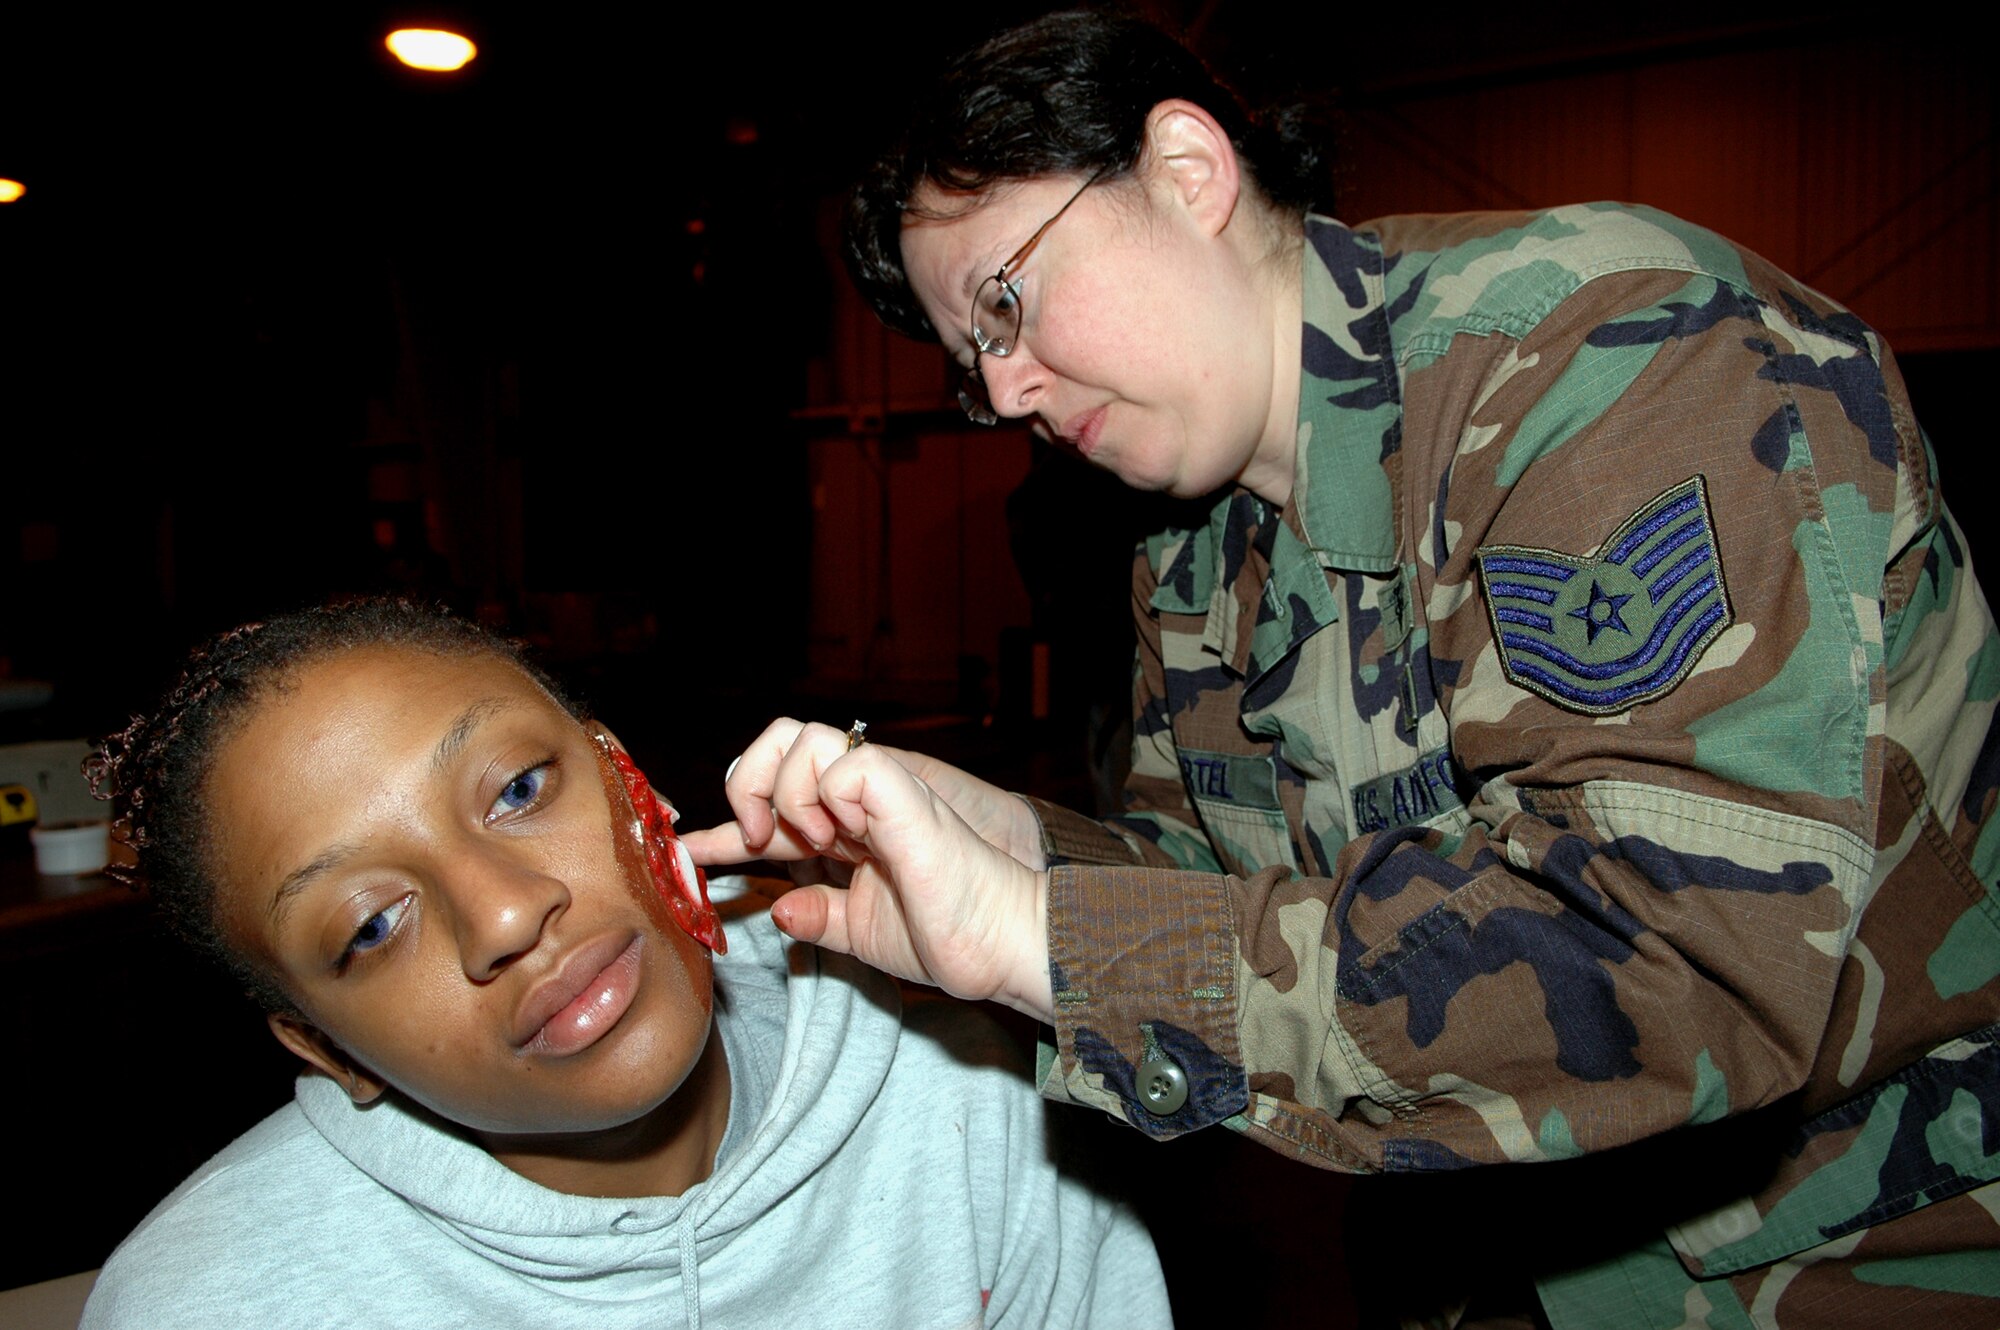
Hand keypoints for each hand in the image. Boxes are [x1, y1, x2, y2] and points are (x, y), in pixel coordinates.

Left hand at [680, 720, 1052, 1020]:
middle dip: (748, 785)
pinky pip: (847, 762)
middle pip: (780, 741)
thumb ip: (822, 917)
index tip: (695, 853)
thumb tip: (781, 912)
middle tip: (760, 839)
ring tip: (812, 839)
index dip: (728, 827)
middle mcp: (858, 801)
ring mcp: (881, 791)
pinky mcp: (903, 793)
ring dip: (787, 790)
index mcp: (849, 832)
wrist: (1000, 945)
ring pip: (803, 737)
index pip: (773, 811)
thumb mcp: (863, 932)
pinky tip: (846, 834)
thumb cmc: (949, 936)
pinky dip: (829, 794)